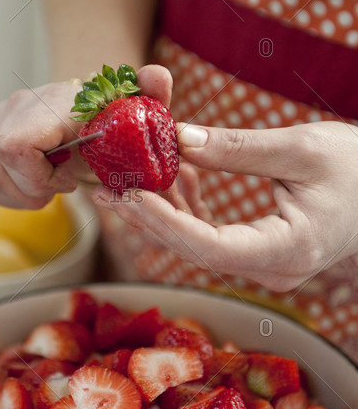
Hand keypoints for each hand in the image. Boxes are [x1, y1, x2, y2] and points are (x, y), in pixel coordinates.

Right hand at [0, 65, 171, 208]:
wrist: (88, 105)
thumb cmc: (111, 118)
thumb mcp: (137, 113)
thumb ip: (151, 94)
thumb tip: (158, 76)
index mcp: (49, 103)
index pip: (13, 147)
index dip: (39, 176)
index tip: (69, 178)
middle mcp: (13, 107)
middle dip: (33, 189)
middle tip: (63, 183)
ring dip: (22, 193)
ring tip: (51, 183)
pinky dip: (10, 192)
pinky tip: (35, 182)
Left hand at [92, 120, 357, 291]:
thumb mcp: (302, 147)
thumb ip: (237, 148)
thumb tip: (177, 138)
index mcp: (290, 250)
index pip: (211, 248)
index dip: (164, 223)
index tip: (125, 195)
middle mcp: (274, 270)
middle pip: (195, 250)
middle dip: (149, 217)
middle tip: (106, 186)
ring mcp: (267, 266)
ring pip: (199, 244)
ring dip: (166, 209)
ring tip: (130, 174)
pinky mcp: (260, 253)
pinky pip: (213, 236)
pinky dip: (191, 208)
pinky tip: (177, 174)